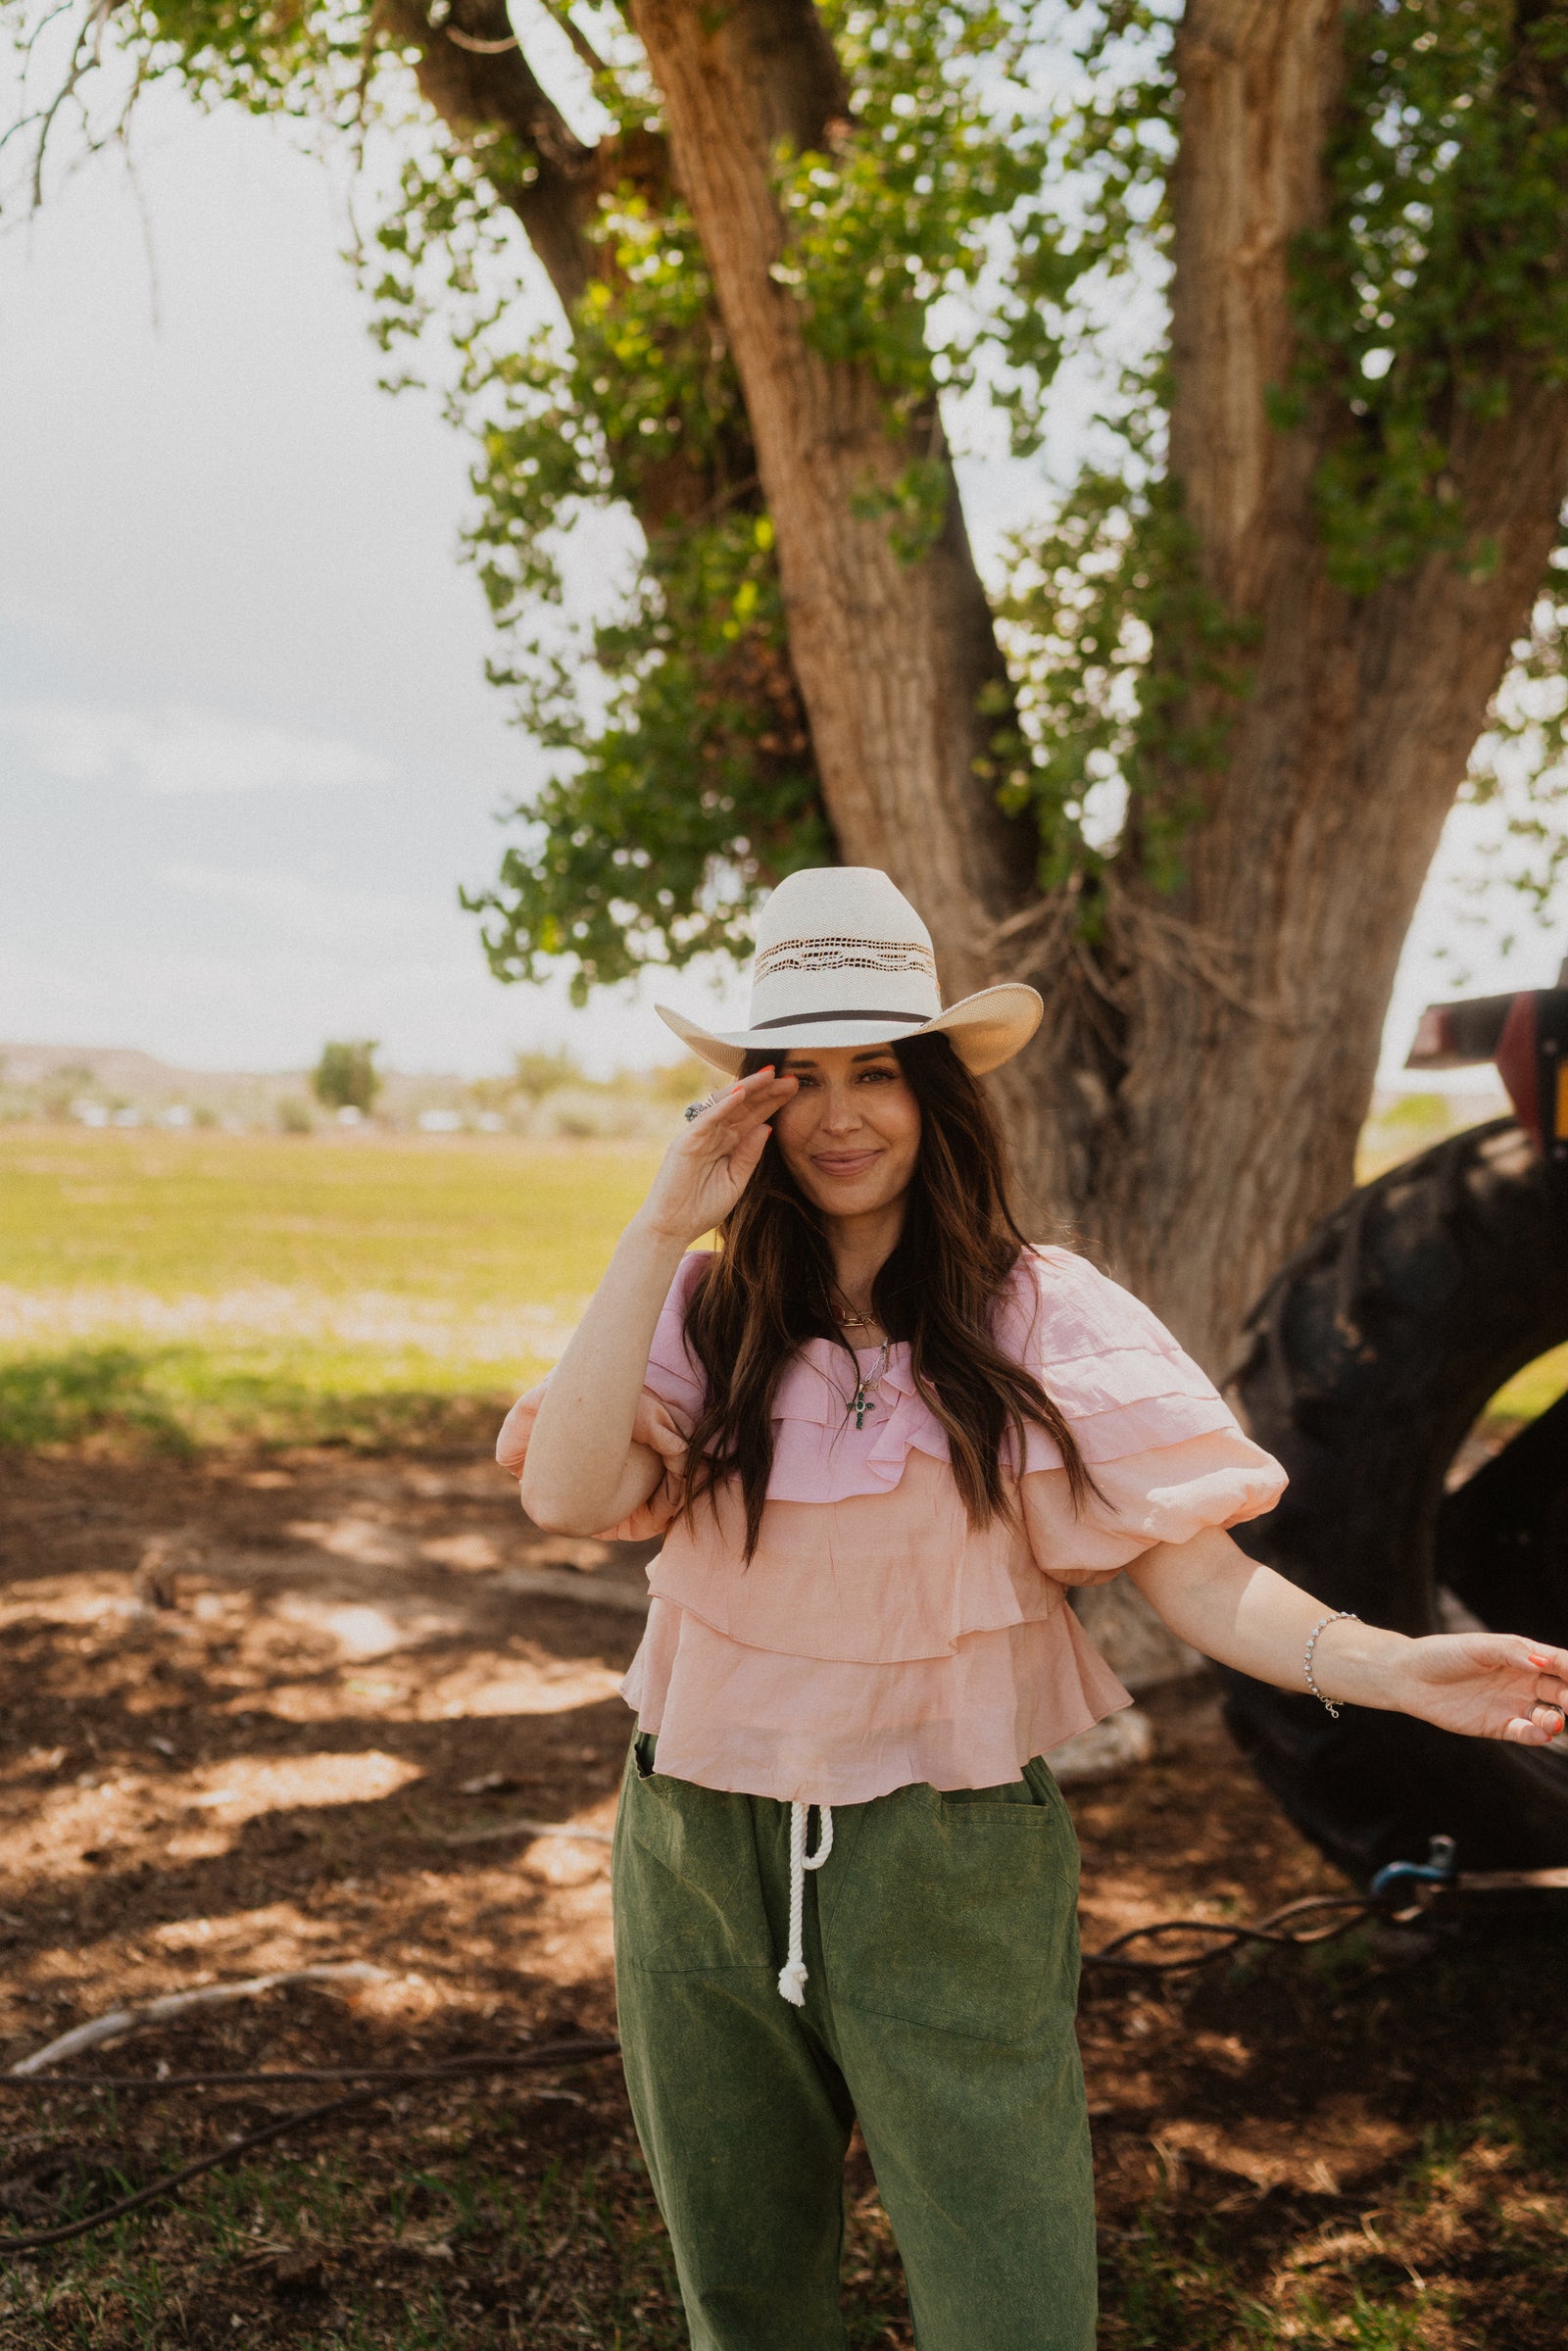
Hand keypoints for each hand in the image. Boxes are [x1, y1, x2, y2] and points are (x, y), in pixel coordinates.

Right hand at [635, 1066, 796, 1248]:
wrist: (673, 1229)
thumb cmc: (702, 1208)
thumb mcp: (736, 1180)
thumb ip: (750, 1154)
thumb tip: (767, 1127)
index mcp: (727, 1143)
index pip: (753, 1116)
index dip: (773, 1101)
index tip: (795, 1089)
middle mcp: (714, 1134)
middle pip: (743, 1106)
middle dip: (766, 1091)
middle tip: (791, 1078)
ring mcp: (698, 1135)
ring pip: (726, 1104)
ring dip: (748, 1088)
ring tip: (769, 1075)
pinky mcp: (685, 1142)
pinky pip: (707, 1119)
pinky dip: (724, 1105)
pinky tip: (741, 1092)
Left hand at [1395, 1633, 1567, 1744]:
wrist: (1409, 1678)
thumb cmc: (1443, 1654)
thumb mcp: (1477, 1646)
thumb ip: (1511, 1652)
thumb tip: (1543, 1661)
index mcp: (1521, 1656)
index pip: (1557, 1662)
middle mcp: (1522, 1681)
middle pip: (1560, 1691)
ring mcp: (1512, 1705)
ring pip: (1548, 1716)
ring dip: (1556, 1720)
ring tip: (1552, 1720)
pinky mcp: (1499, 1726)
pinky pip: (1526, 1733)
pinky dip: (1536, 1734)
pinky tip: (1536, 1731)